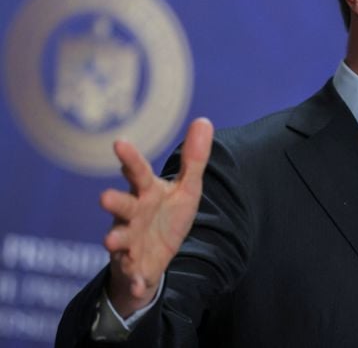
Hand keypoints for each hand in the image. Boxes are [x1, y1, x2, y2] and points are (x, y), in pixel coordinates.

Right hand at [100, 117, 213, 317]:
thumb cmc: (167, 214)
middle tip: (104, 198)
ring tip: (110, 242)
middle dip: (114, 202)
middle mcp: (133, 214)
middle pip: (122, 206)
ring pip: (119, 239)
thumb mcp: (186, 188)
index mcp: (147, 192)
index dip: (130, 158)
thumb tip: (204, 120)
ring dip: (115, 240)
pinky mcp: (135, 266)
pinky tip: (139, 285)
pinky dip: (136, 280)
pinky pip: (134, 274)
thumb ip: (194, 159)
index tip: (119, 142)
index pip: (138, 172)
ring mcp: (130, 241)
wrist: (155, 256)